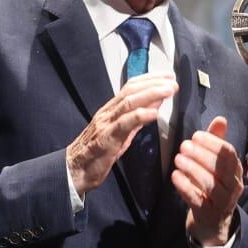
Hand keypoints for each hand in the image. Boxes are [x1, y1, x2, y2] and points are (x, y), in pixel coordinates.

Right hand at [67, 72, 176, 196]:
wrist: (76, 170)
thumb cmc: (98, 153)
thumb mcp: (122, 133)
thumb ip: (137, 119)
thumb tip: (155, 104)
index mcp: (111, 110)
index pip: (131, 86)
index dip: (150, 79)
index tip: (167, 76)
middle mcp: (107, 112)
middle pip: (131, 90)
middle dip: (154, 83)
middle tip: (172, 81)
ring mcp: (105, 124)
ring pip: (128, 102)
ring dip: (151, 94)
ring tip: (168, 91)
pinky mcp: (105, 139)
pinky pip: (124, 124)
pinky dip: (140, 116)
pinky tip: (153, 113)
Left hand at [172, 116, 243, 247]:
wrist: (213, 223)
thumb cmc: (213, 187)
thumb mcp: (217, 165)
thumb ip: (217, 141)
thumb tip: (221, 119)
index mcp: (236, 171)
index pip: (228, 153)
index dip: (212, 142)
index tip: (195, 135)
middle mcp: (233, 186)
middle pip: (221, 168)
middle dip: (201, 154)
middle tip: (183, 146)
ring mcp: (222, 202)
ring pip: (209, 184)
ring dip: (192, 169)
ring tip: (178, 159)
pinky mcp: (208, 214)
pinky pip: (197, 199)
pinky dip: (185, 186)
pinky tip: (175, 176)